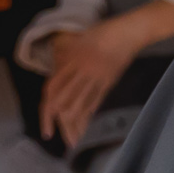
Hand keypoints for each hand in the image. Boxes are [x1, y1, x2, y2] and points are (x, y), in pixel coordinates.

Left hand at [36, 17, 134, 144]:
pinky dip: (89, 114)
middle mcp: (82, 72)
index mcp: (71, 61)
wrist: (128, 32)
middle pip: (67, 103)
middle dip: (61, 124)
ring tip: (73, 140)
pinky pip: (96, 101)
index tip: (45, 126)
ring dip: (76, 124)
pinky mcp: (109, 82)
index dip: (46, 110)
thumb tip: (53, 70)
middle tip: (56, 139)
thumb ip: (63, 55)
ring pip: (82, 105)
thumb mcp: (75, 39)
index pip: (53, 90)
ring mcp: (97, 78)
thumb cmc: (101, 31)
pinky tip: (86, 124)